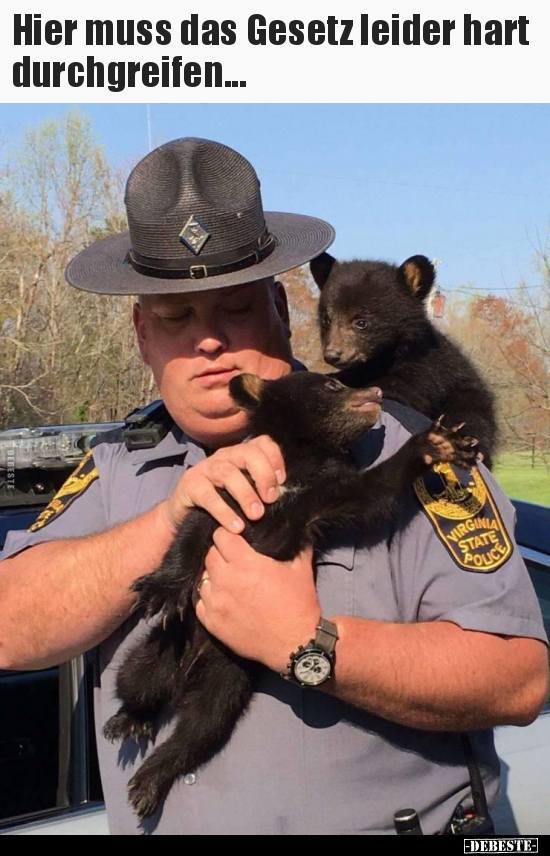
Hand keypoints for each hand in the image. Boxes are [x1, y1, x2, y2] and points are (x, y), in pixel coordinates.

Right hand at [162, 435, 285, 533]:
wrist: (185, 518)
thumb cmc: (223, 506)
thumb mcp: (245, 495)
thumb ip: (262, 490)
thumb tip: (286, 496)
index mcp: (240, 455)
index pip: (262, 443)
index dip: (275, 458)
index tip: (283, 481)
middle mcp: (224, 457)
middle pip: (247, 452)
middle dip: (263, 475)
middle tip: (271, 499)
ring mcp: (205, 469)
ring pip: (228, 473)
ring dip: (246, 494)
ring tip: (256, 515)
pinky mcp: (190, 485)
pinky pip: (208, 496)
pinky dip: (224, 512)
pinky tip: (236, 526)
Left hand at [195, 529, 319, 672]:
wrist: (295, 644)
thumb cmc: (299, 604)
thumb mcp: (301, 568)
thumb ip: (297, 543)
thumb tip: (297, 524)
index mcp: (246, 564)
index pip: (221, 536)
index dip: (228, 534)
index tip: (236, 538)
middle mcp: (226, 581)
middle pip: (209, 555)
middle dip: (220, 553)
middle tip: (233, 559)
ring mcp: (216, 603)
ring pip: (202, 578)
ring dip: (213, 576)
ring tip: (228, 580)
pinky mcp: (212, 623)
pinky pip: (200, 603)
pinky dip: (209, 598)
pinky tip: (222, 598)